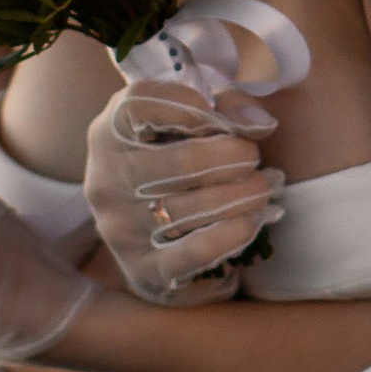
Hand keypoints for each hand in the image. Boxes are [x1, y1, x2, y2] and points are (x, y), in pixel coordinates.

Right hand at [83, 81, 281, 305]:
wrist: (148, 239)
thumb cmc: (173, 164)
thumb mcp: (190, 123)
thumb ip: (226, 107)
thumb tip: (259, 123)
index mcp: (108, 133)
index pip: (140, 104)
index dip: (189, 104)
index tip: (216, 113)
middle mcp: (106, 179)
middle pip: (186, 160)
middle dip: (238, 155)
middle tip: (254, 156)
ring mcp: (121, 227)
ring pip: (199, 206)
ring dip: (247, 193)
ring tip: (264, 186)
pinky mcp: (144, 267)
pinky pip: (199, 250)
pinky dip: (236, 231)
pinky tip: (253, 219)